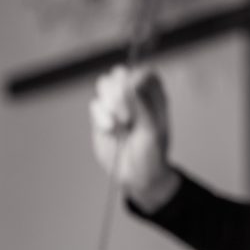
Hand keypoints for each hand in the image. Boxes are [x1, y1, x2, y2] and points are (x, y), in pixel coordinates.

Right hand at [89, 65, 178, 212]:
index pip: (144, 73)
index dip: (137, 78)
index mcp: (154, 97)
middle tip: (126, 115)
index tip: (134, 93)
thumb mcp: (152, 133)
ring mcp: (116, 105)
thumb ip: (142, 108)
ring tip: (118, 123)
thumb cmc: (152, 156)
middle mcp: (134, 97)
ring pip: (104, 84)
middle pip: (120, 74)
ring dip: (109, 101)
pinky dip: (100, 115)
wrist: (136, 177)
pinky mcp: (101, 116)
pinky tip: (109, 129)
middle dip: (119, 90)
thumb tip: (130, 85)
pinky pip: (95, 104)